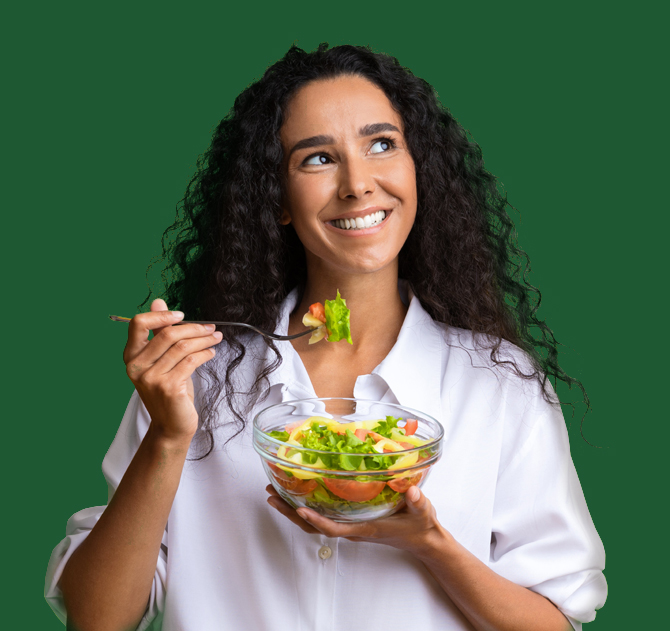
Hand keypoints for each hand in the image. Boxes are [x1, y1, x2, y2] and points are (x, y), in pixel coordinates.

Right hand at [123, 298, 221, 441]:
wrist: (171, 426)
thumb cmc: (169, 391)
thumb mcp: (163, 360)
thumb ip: (159, 333)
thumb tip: (159, 301)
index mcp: (131, 356)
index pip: (138, 323)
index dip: (161, 315)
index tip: (182, 315)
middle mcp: (136, 366)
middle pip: (167, 333)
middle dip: (194, 327)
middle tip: (211, 327)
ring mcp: (151, 378)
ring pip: (182, 346)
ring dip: (204, 339)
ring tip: (216, 338)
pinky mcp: (168, 387)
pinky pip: (191, 361)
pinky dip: (205, 354)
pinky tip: (212, 353)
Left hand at [265, 484, 445, 555]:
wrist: (424, 539)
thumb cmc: (420, 526)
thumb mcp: (422, 512)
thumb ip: (417, 502)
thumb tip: (411, 491)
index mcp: (366, 528)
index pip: (335, 528)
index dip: (316, 520)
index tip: (299, 509)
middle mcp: (353, 529)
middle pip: (315, 526)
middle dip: (291, 513)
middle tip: (272, 496)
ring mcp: (351, 526)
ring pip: (315, 523)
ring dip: (293, 510)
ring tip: (275, 494)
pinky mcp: (352, 521)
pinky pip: (324, 517)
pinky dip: (308, 507)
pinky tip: (299, 494)